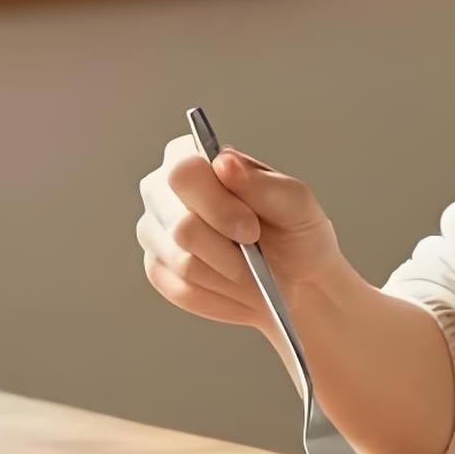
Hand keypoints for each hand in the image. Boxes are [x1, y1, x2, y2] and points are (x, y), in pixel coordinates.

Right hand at [135, 137, 350, 329]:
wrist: (299, 279)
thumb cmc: (294, 232)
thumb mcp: (295, 204)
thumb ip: (261, 183)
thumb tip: (224, 162)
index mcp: (196, 161)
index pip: (182, 172)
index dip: (215, 203)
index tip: (251, 228)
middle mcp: (165, 192)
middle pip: (179, 224)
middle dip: (227, 247)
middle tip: (256, 252)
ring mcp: (155, 232)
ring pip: (183, 262)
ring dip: (228, 272)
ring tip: (252, 269)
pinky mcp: (158, 270)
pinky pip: (181, 289)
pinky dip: (219, 293)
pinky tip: (238, 286)